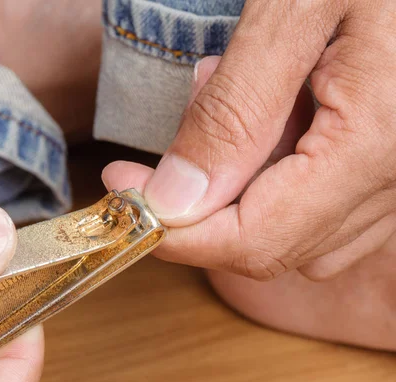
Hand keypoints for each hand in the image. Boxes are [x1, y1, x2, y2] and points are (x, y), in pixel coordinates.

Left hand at [103, 0, 395, 280]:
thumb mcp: (292, 12)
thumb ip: (234, 112)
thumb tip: (175, 199)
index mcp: (375, 144)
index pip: (255, 240)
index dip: (179, 232)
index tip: (128, 190)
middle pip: (270, 242)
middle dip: (206, 197)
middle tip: (192, 115)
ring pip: (293, 232)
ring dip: (241, 183)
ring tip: (244, 97)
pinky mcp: (391, 171)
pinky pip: (321, 209)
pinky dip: (277, 175)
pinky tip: (277, 112)